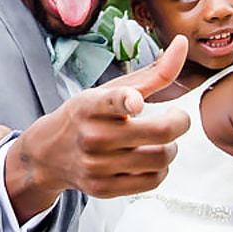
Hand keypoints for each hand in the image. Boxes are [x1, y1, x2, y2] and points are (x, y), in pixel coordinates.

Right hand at [9, 36, 191, 203]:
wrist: (49, 152)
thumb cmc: (87, 116)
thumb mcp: (112, 89)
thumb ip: (153, 71)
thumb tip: (183, 43)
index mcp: (91, 105)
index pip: (111, 102)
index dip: (126, 101)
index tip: (136, 103)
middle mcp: (92, 136)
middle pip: (159, 133)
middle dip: (180, 122)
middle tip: (176, 117)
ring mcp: (96, 166)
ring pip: (162, 159)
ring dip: (171, 148)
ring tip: (160, 140)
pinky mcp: (103, 188)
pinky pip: (153, 181)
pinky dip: (161, 169)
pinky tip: (150, 158)